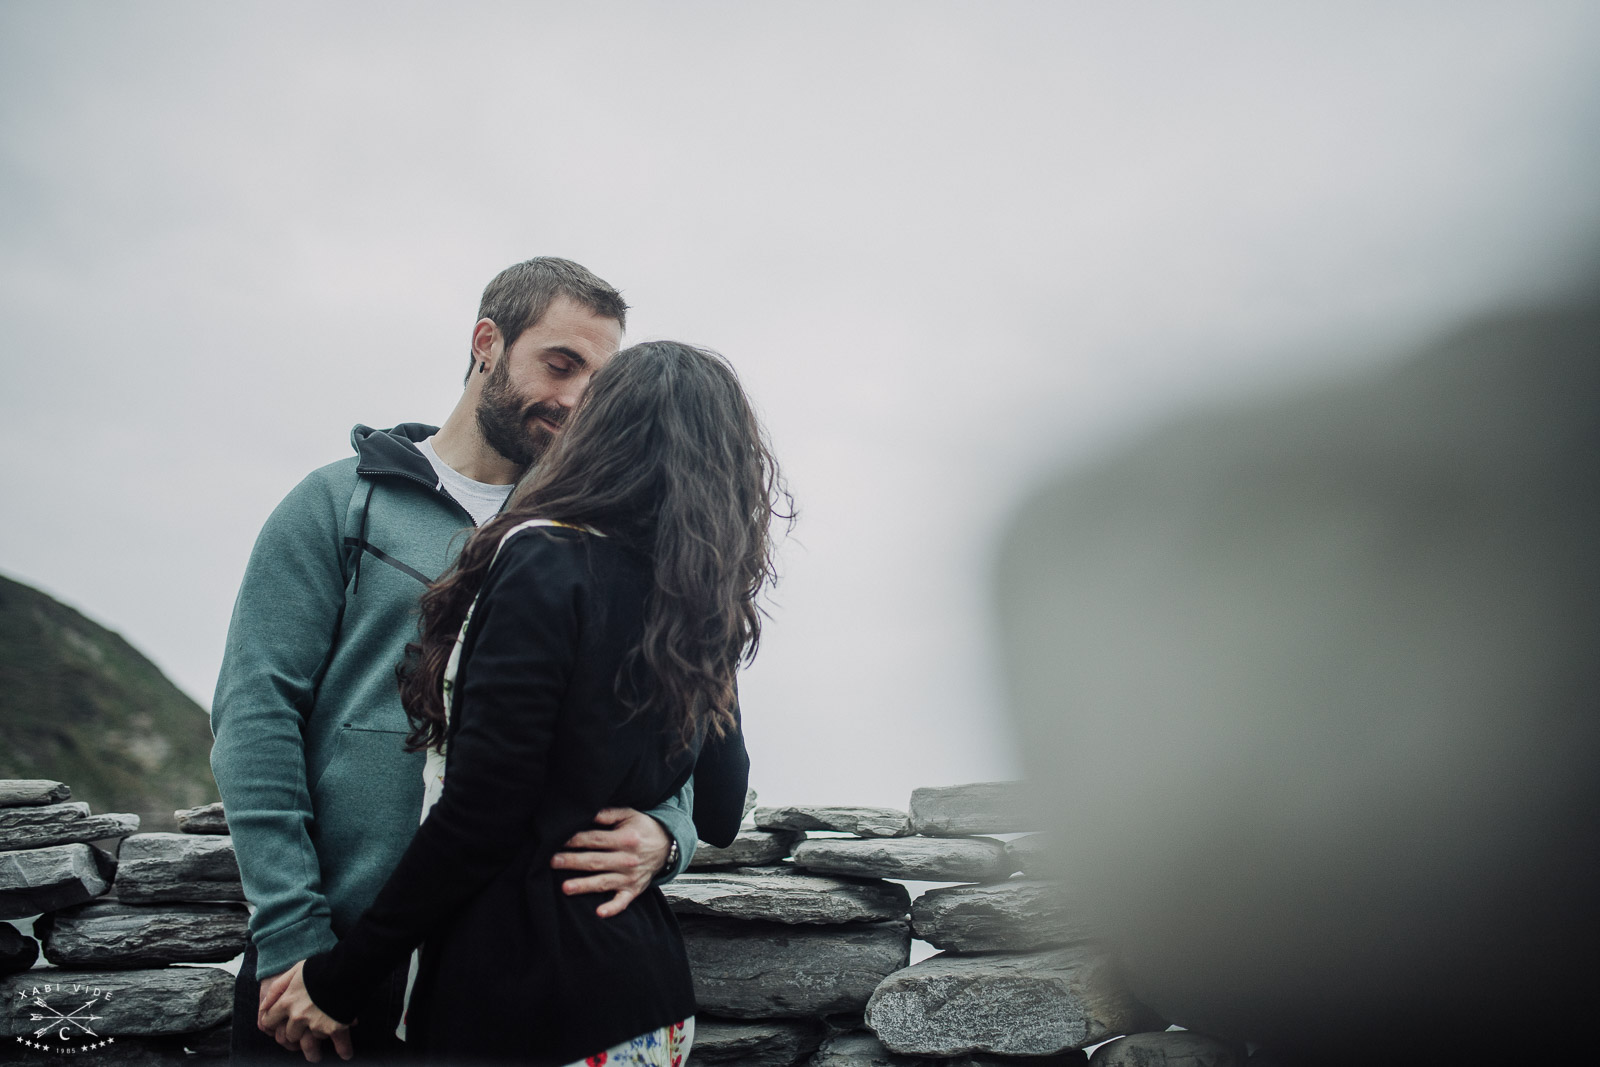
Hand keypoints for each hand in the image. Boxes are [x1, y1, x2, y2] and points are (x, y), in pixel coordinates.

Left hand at [257, 959, 354, 1060]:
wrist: (347, 966)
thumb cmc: (321, 966)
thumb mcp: (295, 971)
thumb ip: (277, 988)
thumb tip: (264, 1006)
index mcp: (287, 1001)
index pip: (270, 1021)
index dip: (273, 1024)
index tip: (278, 1026)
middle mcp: (298, 1016)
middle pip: (289, 1035)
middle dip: (294, 1035)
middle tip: (300, 1035)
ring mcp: (316, 1024)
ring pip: (310, 1043)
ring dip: (314, 1047)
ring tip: (316, 1054)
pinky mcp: (335, 1027)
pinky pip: (339, 1043)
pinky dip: (343, 1049)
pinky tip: (345, 1054)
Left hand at [551, 806, 670, 917]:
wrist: (667, 846)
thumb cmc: (643, 828)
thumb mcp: (629, 814)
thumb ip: (608, 814)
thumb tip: (587, 812)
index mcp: (626, 839)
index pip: (596, 840)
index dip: (576, 840)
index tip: (558, 840)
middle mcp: (628, 859)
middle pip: (595, 861)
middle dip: (573, 861)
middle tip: (553, 862)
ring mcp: (630, 877)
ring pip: (603, 882)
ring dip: (584, 885)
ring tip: (565, 887)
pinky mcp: (633, 890)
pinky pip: (622, 902)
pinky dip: (612, 908)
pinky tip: (599, 912)